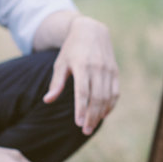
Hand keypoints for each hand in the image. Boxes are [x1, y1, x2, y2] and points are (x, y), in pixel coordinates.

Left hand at [43, 16, 118, 135]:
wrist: (91, 30)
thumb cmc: (72, 49)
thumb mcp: (61, 63)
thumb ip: (56, 83)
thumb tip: (47, 101)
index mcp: (82, 65)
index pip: (83, 92)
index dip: (81, 108)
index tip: (77, 123)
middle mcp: (98, 68)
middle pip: (97, 98)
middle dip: (92, 116)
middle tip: (85, 130)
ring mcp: (108, 70)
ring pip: (107, 97)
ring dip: (101, 114)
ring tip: (92, 126)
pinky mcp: (115, 72)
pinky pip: (115, 92)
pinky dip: (110, 105)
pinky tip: (103, 114)